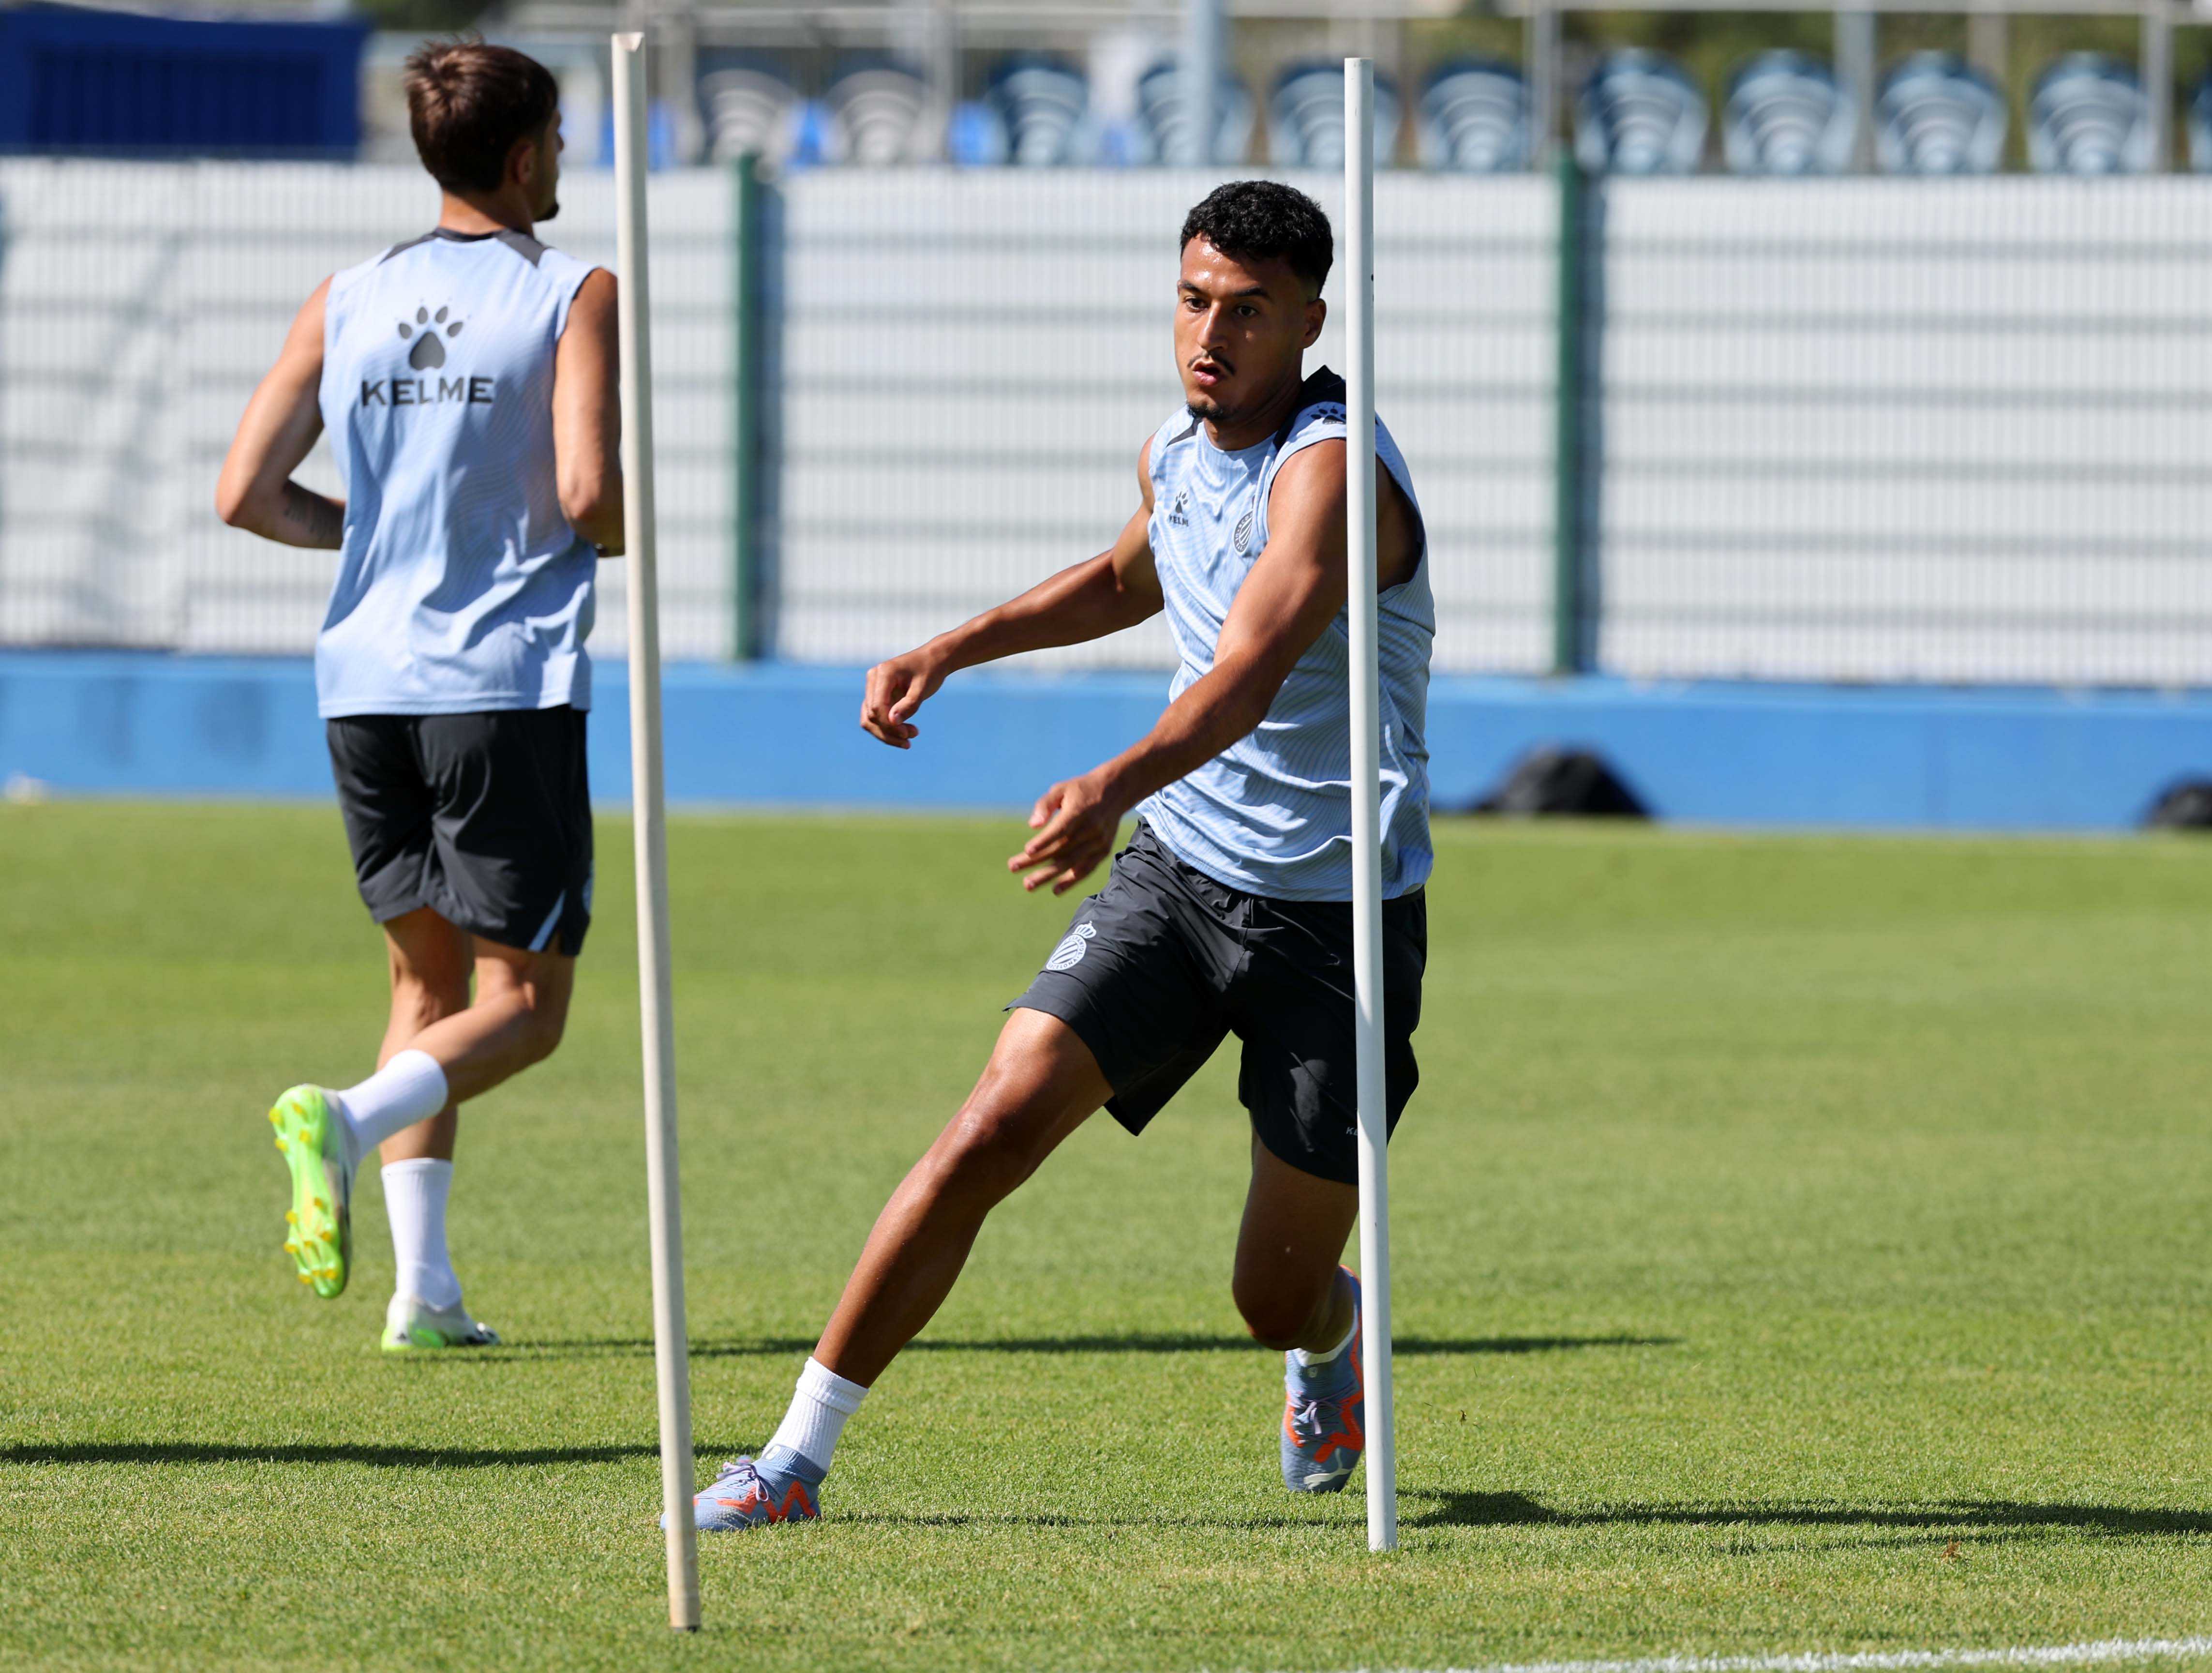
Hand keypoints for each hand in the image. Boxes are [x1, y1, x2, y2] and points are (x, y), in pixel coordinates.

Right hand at [859, 648, 946, 747]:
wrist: (933, 660)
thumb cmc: (930, 670)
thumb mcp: (923, 688)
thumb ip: (908, 705)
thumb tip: (892, 722)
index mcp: (883, 673)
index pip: (877, 706)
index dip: (889, 724)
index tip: (908, 734)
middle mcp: (873, 680)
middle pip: (871, 715)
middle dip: (890, 731)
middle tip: (912, 736)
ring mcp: (873, 688)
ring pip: (869, 719)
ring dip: (887, 734)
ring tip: (909, 740)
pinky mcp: (877, 696)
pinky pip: (876, 718)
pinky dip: (887, 729)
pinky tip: (905, 734)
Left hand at [1009, 771, 1125, 894]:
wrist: (1115, 792)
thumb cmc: (1080, 790)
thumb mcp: (1061, 788)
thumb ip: (1045, 805)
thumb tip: (1032, 825)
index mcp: (1080, 810)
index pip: (1061, 829)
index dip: (1045, 840)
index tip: (1027, 850)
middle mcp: (1091, 828)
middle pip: (1061, 848)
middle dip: (1035, 860)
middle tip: (1012, 867)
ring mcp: (1098, 842)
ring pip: (1070, 862)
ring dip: (1048, 875)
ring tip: (1027, 884)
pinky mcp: (1103, 851)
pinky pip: (1086, 869)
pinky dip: (1071, 881)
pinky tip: (1055, 890)